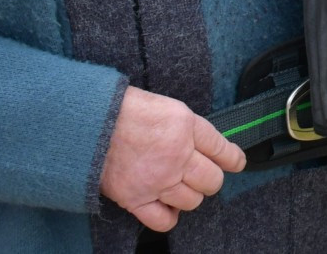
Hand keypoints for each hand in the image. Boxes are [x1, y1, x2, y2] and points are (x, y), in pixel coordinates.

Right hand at [100, 86, 244, 231]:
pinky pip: (164, 221)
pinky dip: (169, 217)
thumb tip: (203, 143)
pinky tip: (167, 207)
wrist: (90, 122)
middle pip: (212, 180)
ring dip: (191, 196)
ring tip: (181, 187)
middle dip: (211, 179)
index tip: (237, 162)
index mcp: (186, 127)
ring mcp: (158, 180)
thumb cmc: (125, 109)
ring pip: (193, 201)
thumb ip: (188, 126)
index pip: (222, 149)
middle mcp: (177, 156)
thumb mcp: (167, 106)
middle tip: (203, 175)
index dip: (233, 158)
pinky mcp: (136, 199)